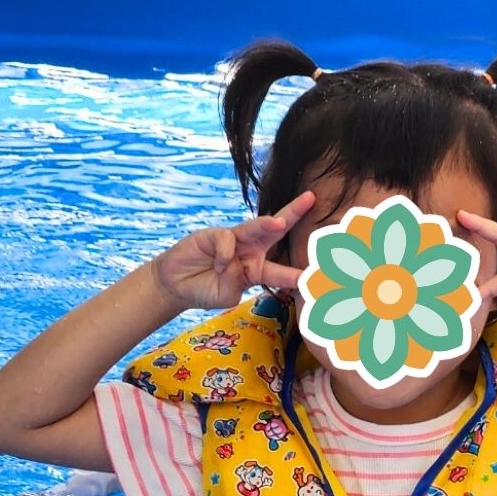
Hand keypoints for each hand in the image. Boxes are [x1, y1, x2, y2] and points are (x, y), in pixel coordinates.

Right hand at [152, 191, 315, 310]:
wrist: (177, 286)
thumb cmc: (205, 290)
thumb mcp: (227, 296)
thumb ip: (237, 284)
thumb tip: (237, 264)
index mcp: (258, 269)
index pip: (283, 271)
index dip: (299, 273)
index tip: (319, 275)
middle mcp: (250, 250)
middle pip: (276, 230)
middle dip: (293, 213)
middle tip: (311, 199)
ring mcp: (233, 240)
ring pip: (254, 227)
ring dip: (267, 223)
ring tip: (278, 222)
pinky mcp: (214, 234)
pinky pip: (226, 241)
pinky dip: (223, 256)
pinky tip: (217, 266)